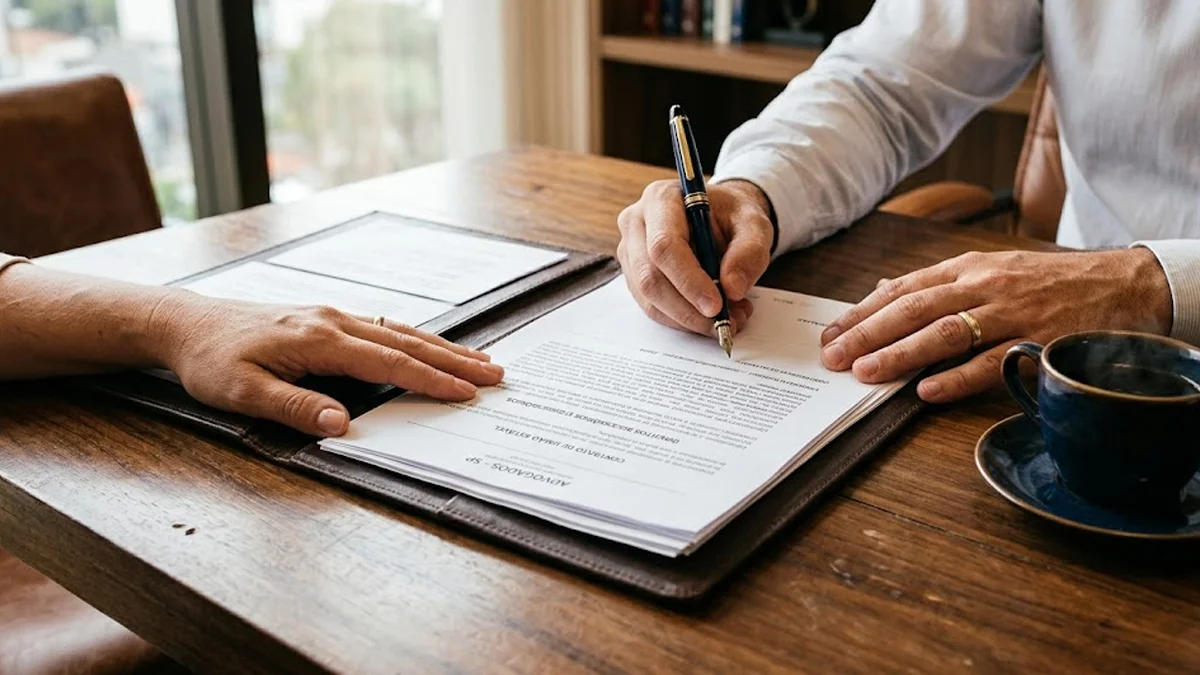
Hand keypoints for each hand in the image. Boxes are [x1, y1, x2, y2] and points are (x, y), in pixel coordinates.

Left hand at [153, 294, 503, 435]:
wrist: (186, 324)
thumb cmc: (211, 361)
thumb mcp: (243, 393)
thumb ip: (295, 407)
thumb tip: (343, 424)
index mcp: (319, 339)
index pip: (389, 362)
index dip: (430, 380)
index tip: (466, 393)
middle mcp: (334, 321)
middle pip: (407, 342)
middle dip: (454, 360)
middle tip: (496, 373)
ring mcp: (332, 316)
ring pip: (401, 331)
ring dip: (442, 347)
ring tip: (479, 359)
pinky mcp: (326, 319)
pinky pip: (384, 327)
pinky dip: (416, 339)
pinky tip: (430, 347)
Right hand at [616, 179, 773, 334]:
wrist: (719, 219)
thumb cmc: (731, 216)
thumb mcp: (754, 224)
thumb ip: (749, 252)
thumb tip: (732, 289)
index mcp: (661, 199)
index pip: (664, 245)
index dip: (688, 280)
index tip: (716, 305)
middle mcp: (636, 223)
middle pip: (650, 277)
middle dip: (688, 308)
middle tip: (724, 321)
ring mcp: (630, 251)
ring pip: (649, 298)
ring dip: (688, 318)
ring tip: (727, 317)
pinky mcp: (634, 275)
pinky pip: (652, 307)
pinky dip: (682, 320)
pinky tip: (708, 317)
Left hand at [819, 248, 1172, 402]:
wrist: (1125, 284)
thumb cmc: (1051, 282)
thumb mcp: (994, 269)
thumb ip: (941, 282)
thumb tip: (886, 291)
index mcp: (970, 267)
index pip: (904, 288)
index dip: (863, 311)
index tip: (830, 332)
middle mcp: (985, 286)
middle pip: (914, 308)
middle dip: (868, 333)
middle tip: (833, 357)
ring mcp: (1011, 314)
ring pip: (945, 332)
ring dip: (900, 354)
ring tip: (865, 373)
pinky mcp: (1037, 343)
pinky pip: (991, 363)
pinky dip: (956, 378)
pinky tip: (925, 391)